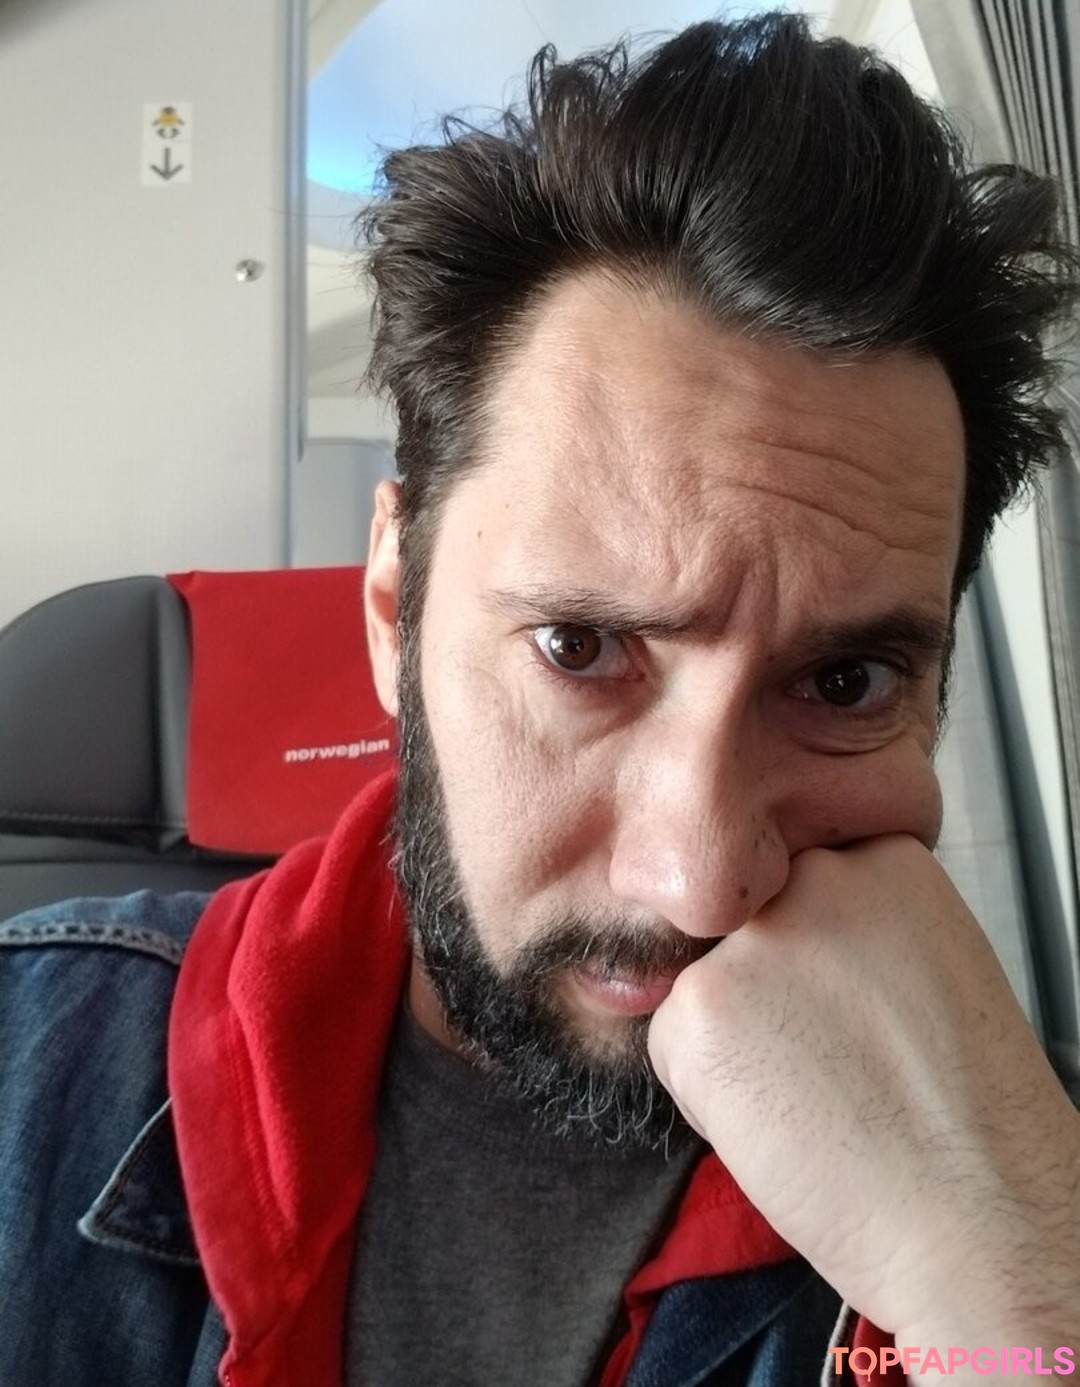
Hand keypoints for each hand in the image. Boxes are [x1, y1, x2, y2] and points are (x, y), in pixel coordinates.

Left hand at [647, 835, 1079, 1360]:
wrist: (979, 1214)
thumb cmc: (965, 1117)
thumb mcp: (931, 968)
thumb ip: (852, 929)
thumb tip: (772, 939)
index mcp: (883, 859)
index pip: (801, 887)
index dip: (817, 964)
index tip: (852, 1011)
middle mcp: (814, 877)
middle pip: (746, 928)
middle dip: (767, 991)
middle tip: (832, 1059)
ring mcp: (753, 937)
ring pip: (704, 985)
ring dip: (735, 1042)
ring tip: (815, 1095)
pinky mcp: (699, 1004)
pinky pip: (673, 1044)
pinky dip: (707, 1095)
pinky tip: (780, 1122)